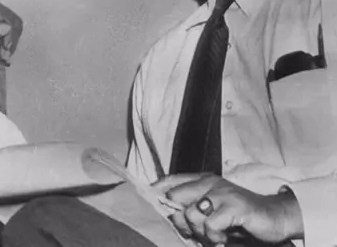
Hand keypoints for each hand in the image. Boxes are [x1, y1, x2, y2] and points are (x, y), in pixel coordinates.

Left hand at [0, 0, 23, 60]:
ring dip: (11, 44)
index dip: (10, 34)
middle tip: (6, 54)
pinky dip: (9, 45)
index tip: (6, 47)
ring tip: (4, 55)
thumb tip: (6, 28)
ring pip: (15, 30)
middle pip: (15, 24)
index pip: (9, 18)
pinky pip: (11, 35)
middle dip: (12, 40)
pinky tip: (4, 53)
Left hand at [154, 174, 302, 244]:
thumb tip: (168, 215)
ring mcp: (222, 192)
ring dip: (200, 233)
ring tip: (213, 237)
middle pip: (175, 197)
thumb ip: (191, 210)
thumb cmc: (238, 217)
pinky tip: (223, 239)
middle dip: (180, 221)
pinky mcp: (235, 205)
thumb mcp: (212, 211)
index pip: (170, 180)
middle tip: (195, 233)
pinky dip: (214, 237)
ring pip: (191, 213)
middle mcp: (209, 182)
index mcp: (201, 180)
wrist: (273, 217)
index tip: (148, 202)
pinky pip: (211, 224)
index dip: (156, 190)